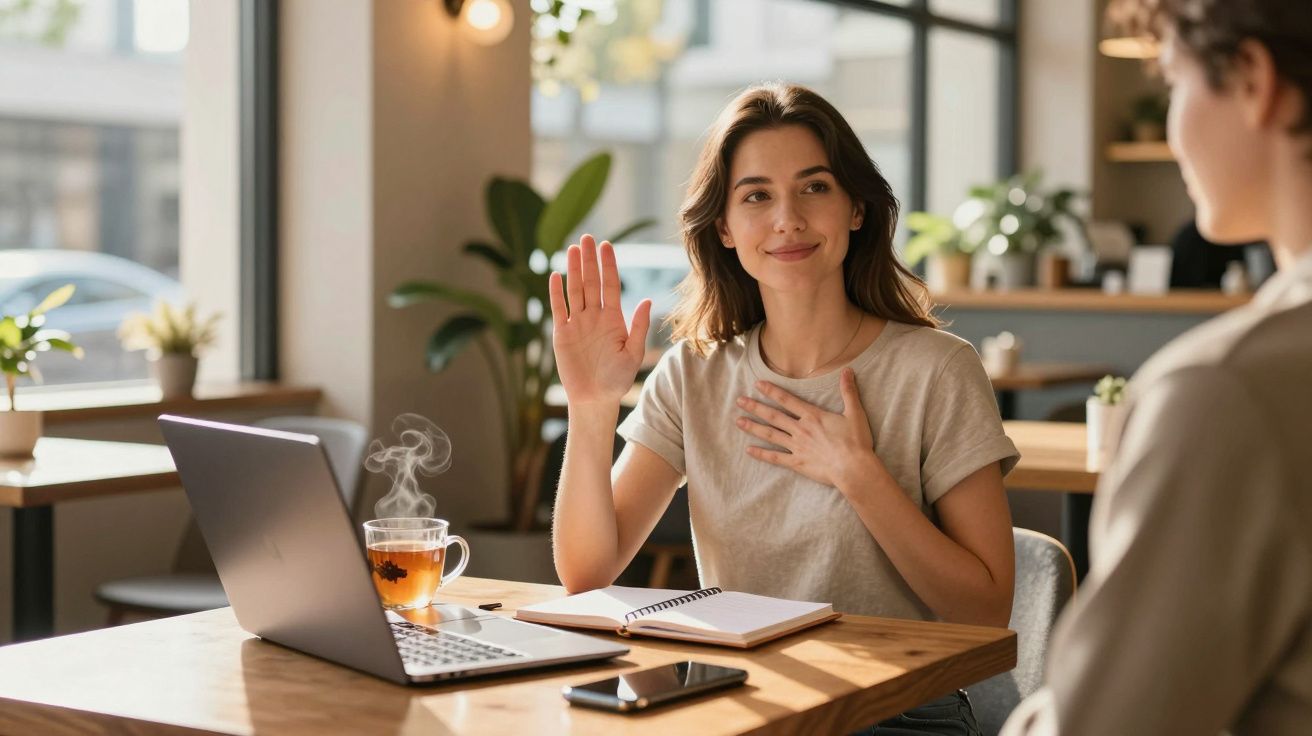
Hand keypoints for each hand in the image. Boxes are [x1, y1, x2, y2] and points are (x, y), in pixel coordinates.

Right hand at [549, 234, 651, 406]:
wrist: (595, 399)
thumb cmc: (617, 379)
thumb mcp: (633, 353)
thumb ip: (638, 327)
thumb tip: (646, 300)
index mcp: (613, 319)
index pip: (610, 285)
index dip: (608, 265)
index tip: (606, 245)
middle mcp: (594, 317)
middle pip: (591, 283)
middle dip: (589, 260)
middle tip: (586, 237)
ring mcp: (577, 323)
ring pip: (575, 291)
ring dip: (573, 270)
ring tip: (572, 249)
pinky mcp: (561, 334)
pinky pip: (558, 309)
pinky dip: (556, 293)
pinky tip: (555, 275)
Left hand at [734, 368, 884, 488]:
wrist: (853, 468)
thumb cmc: (856, 442)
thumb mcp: (855, 413)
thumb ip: (848, 391)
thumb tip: (848, 370)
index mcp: (812, 416)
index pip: (787, 400)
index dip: (771, 391)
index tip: (757, 385)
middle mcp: (801, 429)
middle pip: (773, 416)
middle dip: (755, 407)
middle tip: (739, 401)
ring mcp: (797, 446)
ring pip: (771, 435)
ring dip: (754, 427)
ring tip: (738, 422)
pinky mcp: (797, 463)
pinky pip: (775, 458)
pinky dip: (762, 454)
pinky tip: (749, 450)